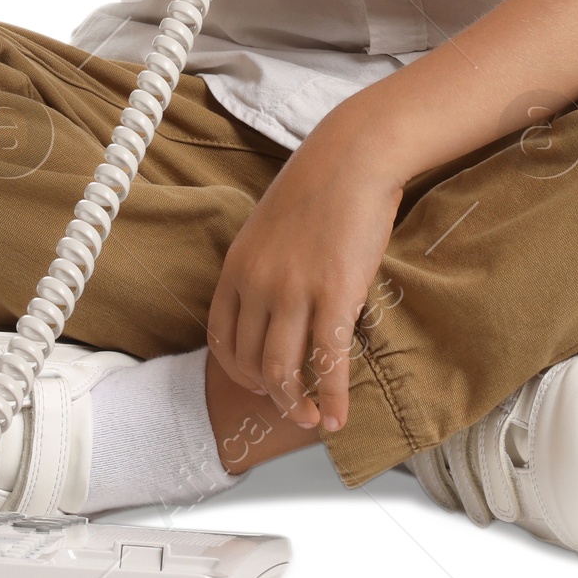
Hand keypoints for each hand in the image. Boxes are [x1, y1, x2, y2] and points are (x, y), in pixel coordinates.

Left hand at [206, 124, 402, 432]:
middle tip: (290, 409)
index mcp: (236, 267)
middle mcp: (257, 283)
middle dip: (269, 395)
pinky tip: (337, 417)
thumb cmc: (319, 187)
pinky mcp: (335, 294)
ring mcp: (294, 291)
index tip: (256, 385)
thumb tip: (271, 308)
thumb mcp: (269, 229)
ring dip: (295, 405)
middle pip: (250, 362)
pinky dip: (331, 397)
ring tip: (311, 419)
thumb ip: (263, 269)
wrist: (354, 157)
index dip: (237, 372)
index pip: (222, 340)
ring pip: (282, 371)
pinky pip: (328, 361)